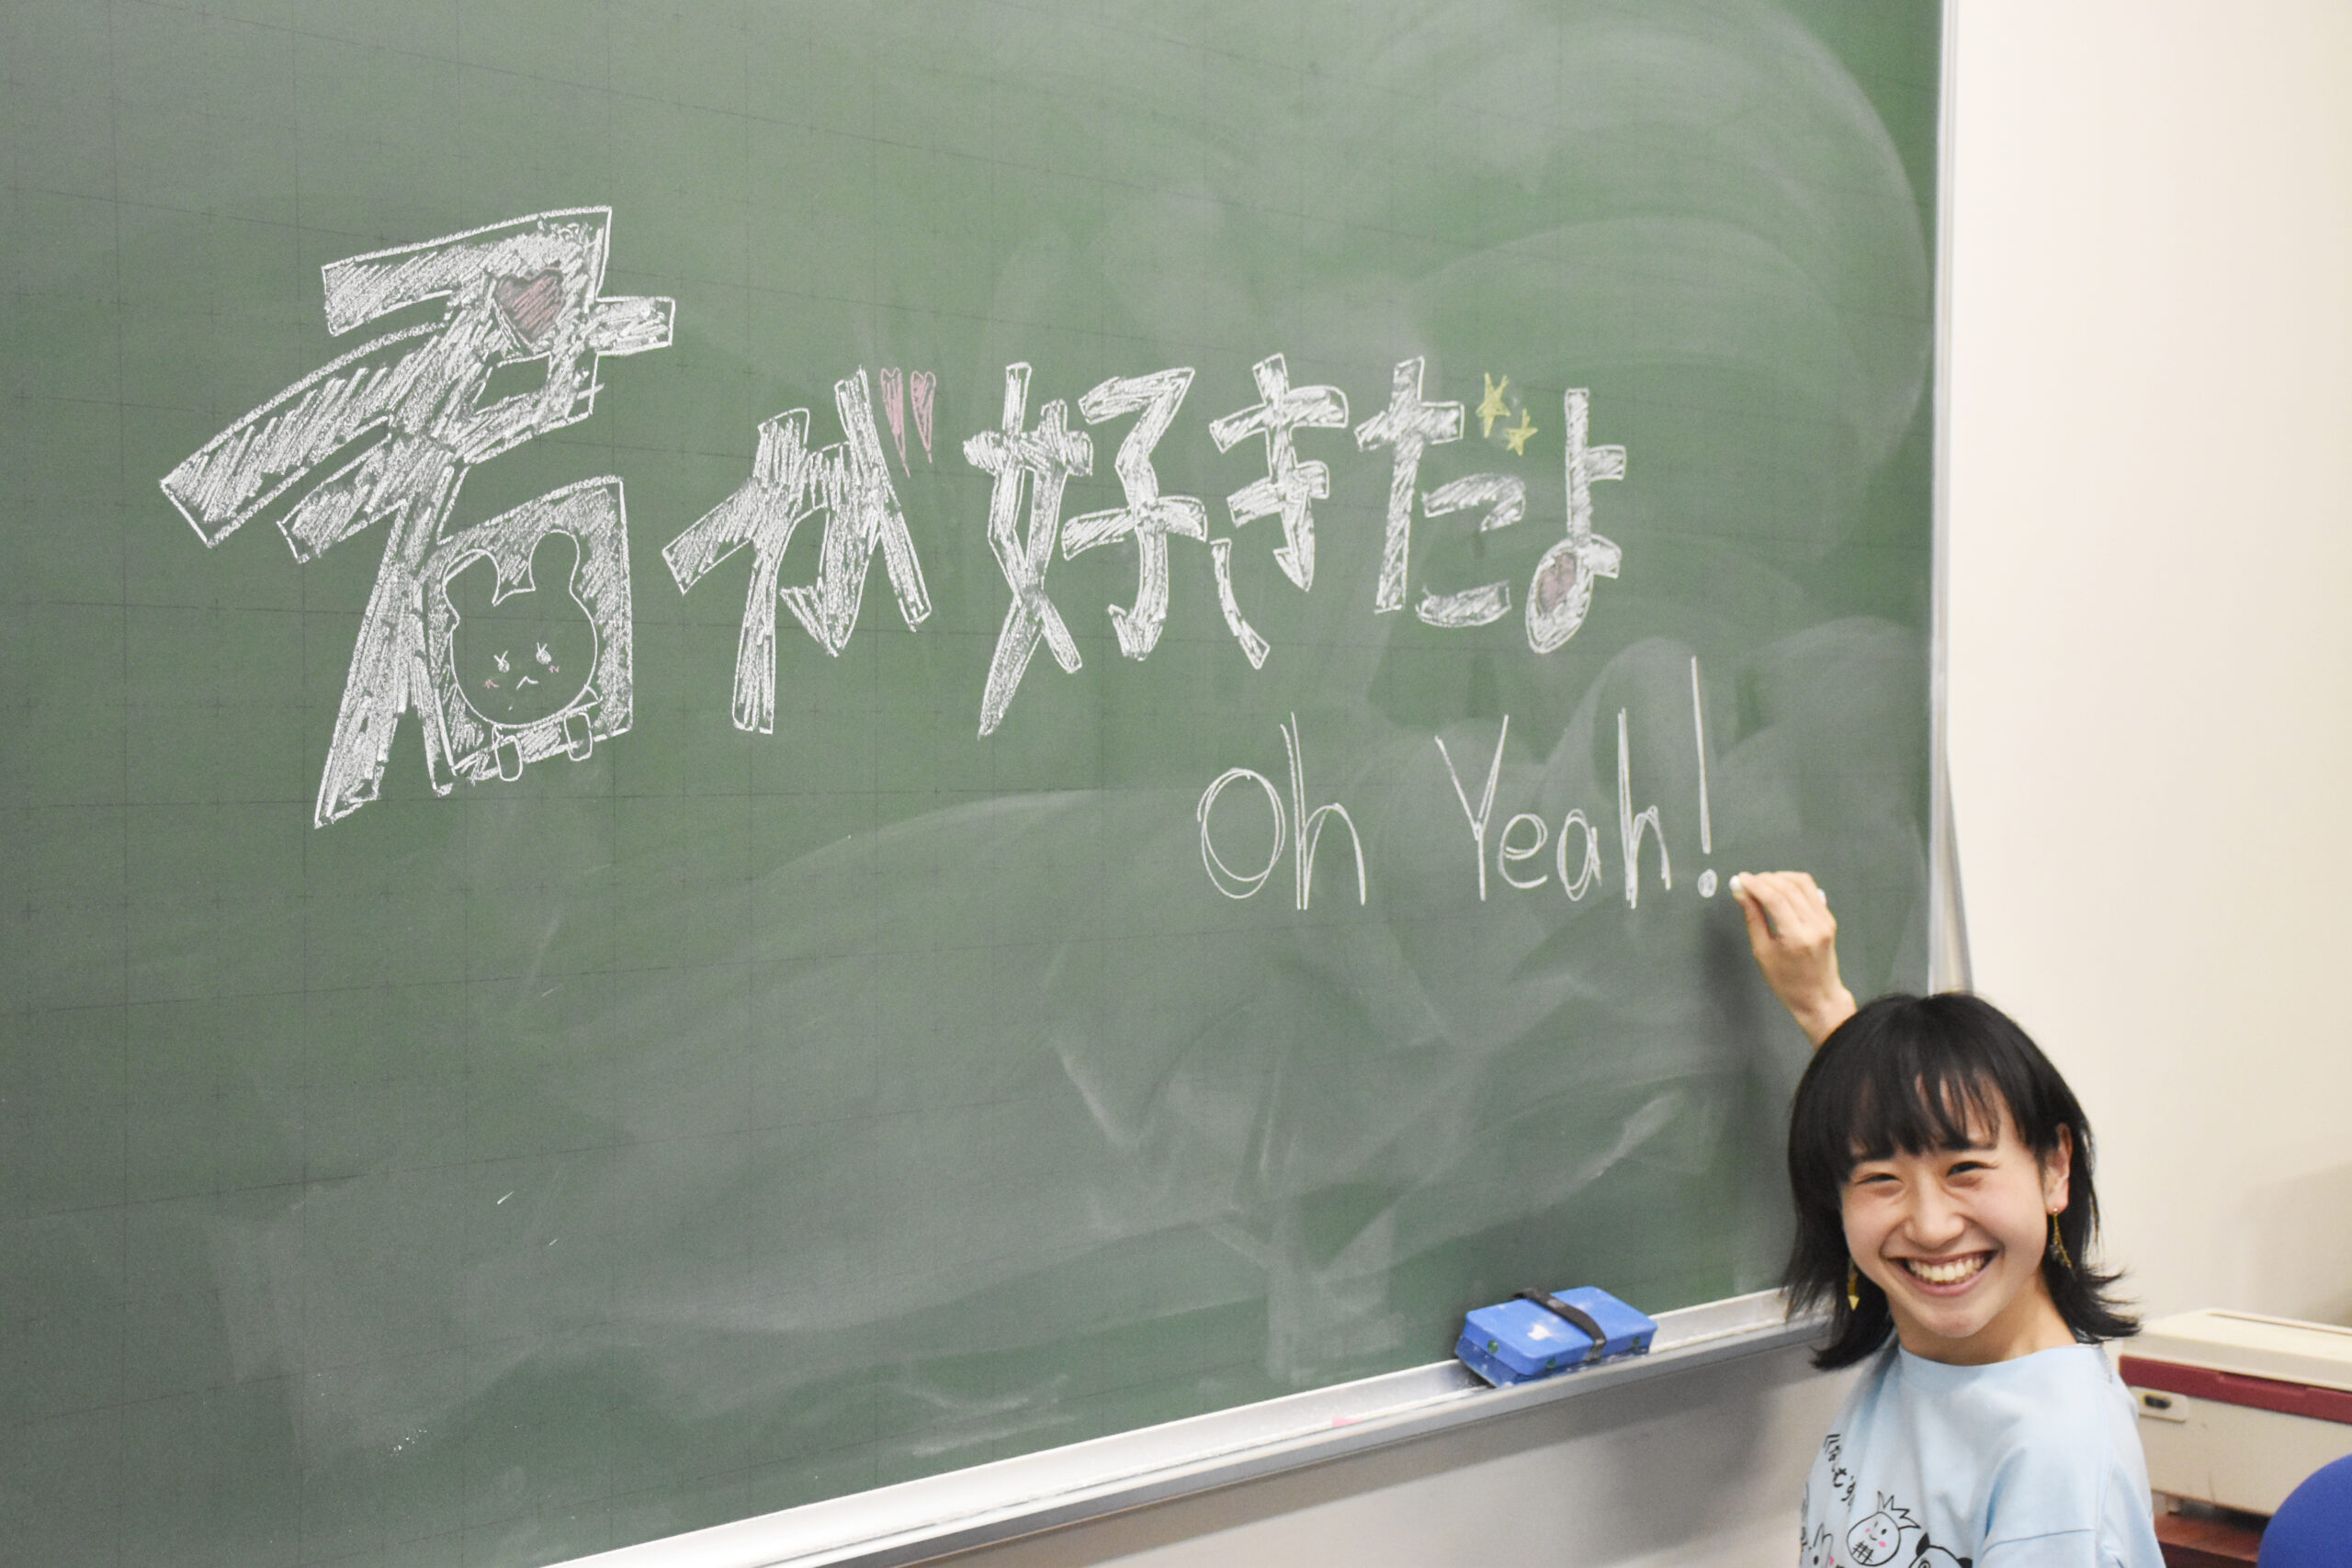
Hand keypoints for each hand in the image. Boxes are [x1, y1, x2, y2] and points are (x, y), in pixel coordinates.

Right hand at [1731, 871, 1855, 1046]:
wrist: (1819, 997)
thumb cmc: (1787, 982)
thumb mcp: (1763, 953)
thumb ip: (1753, 918)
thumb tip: (1742, 894)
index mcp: (1797, 937)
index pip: (1775, 899)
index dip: (1755, 885)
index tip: (1740, 879)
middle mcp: (1815, 924)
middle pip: (1789, 887)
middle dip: (1765, 879)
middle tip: (1748, 882)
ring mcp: (1825, 920)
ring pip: (1803, 883)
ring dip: (1780, 877)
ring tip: (1763, 884)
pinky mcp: (1828, 918)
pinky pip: (1811, 891)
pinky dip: (1793, 885)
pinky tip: (1780, 890)